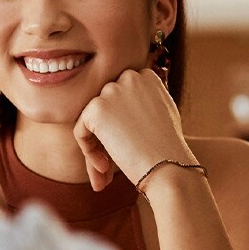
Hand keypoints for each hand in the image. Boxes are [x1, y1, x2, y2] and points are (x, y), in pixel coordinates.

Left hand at [73, 68, 195, 190]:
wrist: (168, 165)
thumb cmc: (168, 148)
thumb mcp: (163, 114)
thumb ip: (144, 101)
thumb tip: (122, 107)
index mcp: (147, 77)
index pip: (120, 97)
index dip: (119, 124)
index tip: (127, 146)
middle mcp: (129, 77)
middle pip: (105, 108)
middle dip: (105, 137)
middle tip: (109, 166)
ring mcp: (112, 90)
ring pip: (91, 121)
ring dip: (95, 148)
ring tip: (105, 173)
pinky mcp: (96, 108)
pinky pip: (81, 131)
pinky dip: (88, 152)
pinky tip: (104, 168)